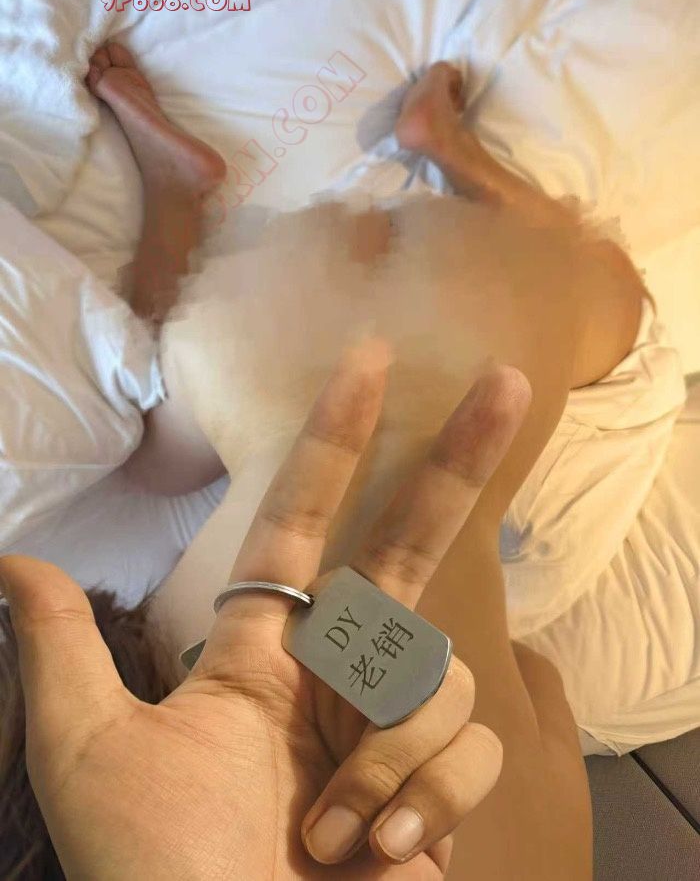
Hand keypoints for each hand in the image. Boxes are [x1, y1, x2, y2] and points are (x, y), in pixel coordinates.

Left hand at [0, 342, 529, 879]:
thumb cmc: (160, 878)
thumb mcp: (95, 760)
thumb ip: (64, 652)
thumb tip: (12, 559)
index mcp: (263, 653)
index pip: (301, 520)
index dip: (333, 438)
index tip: (366, 362)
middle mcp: (337, 674)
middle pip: (412, 543)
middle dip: (457, 461)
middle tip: (506, 381)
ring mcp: (394, 726)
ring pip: (434, 668)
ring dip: (385, 751)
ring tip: (328, 833)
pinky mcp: (443, 781)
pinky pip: (467, 744)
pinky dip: (422, 798)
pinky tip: (379, 855)